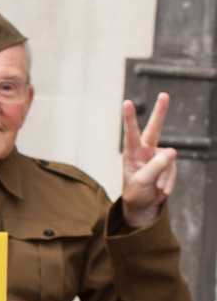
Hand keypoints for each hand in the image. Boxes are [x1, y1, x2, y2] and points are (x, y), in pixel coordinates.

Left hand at [121, 92, 176, 229]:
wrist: (142, 206)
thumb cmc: (135, 193)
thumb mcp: (142, 182)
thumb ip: (155, 167)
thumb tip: (173, 151)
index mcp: (131, 153)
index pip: (130, 133)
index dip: (130, 118)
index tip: (126, 102)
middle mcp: (145, 151)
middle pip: (155, 129)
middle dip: (160, 112)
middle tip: (164, 94)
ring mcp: (158, 156)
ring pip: (169, 162)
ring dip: (163, 178)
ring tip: (155, 189)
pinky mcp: (169, 164)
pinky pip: (173, 171)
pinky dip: (169, 183)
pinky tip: (161, 191)